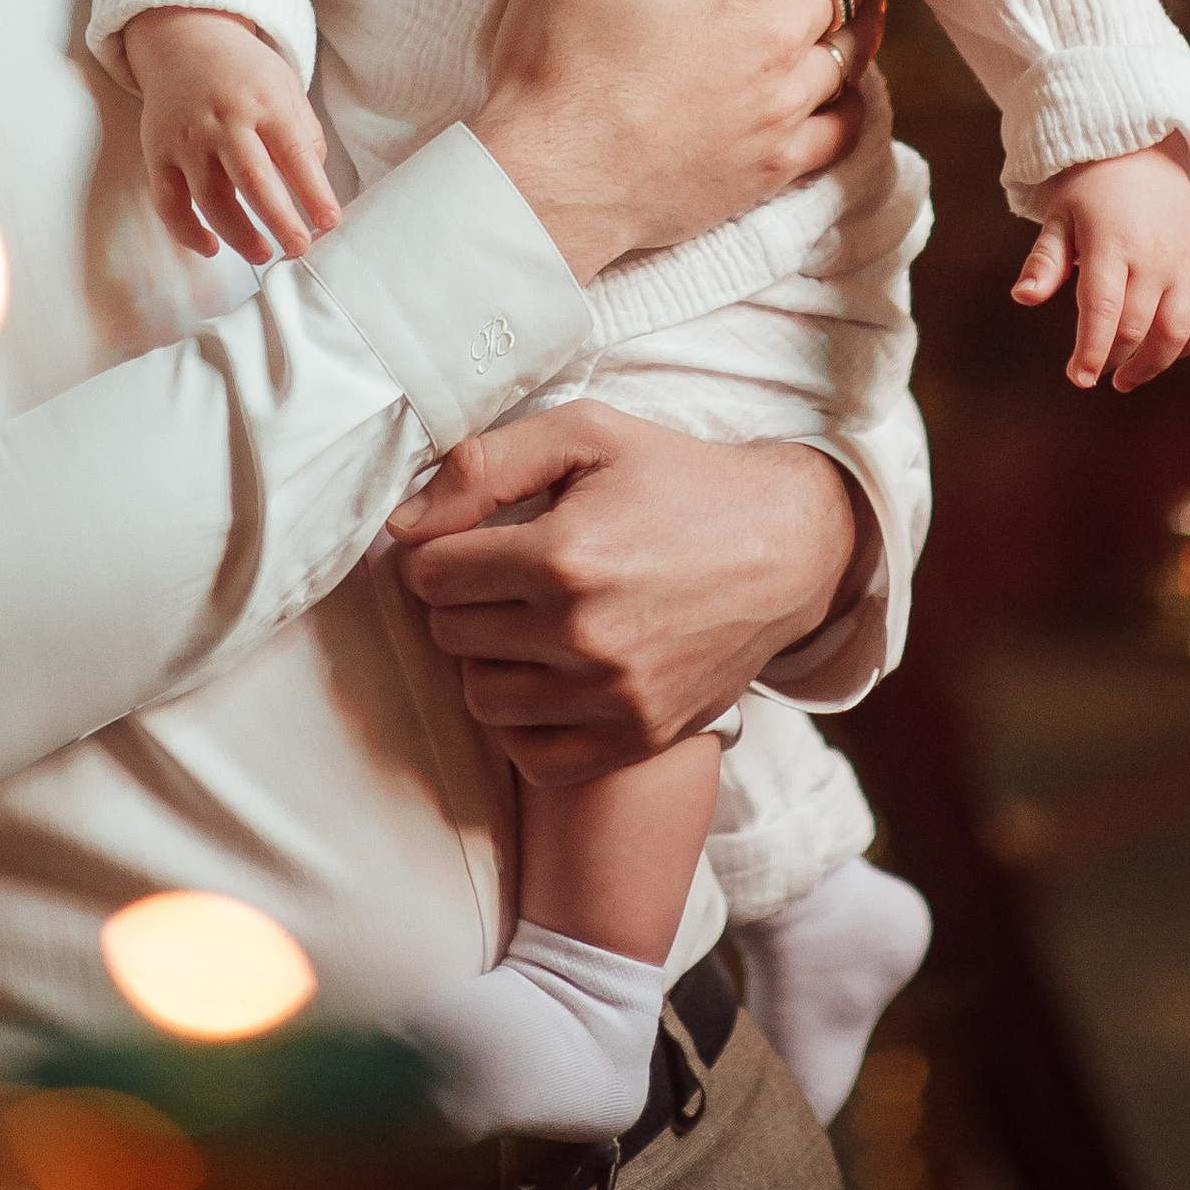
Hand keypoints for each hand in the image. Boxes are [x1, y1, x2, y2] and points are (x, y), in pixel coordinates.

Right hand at [121, 6, 339, 264]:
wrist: (186, 41)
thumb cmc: (245, 73)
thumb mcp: (285, 87)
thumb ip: (303, 135)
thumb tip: (315, 191)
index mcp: (265, 101)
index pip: (295, 152)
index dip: (314, 191)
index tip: (330, 222)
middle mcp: (224, 119)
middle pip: (253, 179)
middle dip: (279, 219)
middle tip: (299, 248)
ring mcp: (187, 138)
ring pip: (210, 197)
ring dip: (237, 233)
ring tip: (262, 254)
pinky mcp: (158, 153)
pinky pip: (168, 202)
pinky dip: (186, 231)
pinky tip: (211, 246)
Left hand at [389, 407, 870, 784]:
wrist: (785, 548)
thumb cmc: (679, 481)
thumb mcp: (587, 435)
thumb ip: (485, 466)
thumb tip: (403, 524)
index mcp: (563, 556)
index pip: (430, 574)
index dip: (439, 548)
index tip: (471, 537)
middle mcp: (583, 637)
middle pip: (450, 634)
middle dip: (463, 598)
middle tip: (504, 572)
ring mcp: (612, 698)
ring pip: (481, 698)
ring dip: (489, 657)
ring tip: (528, 619)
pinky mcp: (636, 738)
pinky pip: (532, 755)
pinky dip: (525, 720)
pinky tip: (549, 673)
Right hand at [474, 0, 880, 278]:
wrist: (546, 182)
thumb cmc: (556, 55)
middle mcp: (781, 39)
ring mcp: (784, 108)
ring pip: (859, 52)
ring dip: (853, 23)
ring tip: (832, 7)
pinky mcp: (774, 167)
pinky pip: (847, 125)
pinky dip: (848, 99)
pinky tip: (826, 87)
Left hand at [1014, 140, 1189, 390]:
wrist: (1143, 153)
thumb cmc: (1091, 190)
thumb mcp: (1059, 216)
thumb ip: (1045, 260)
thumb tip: (1022, 297)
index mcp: (1112, 242)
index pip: (1103, 309)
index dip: (1092, 350)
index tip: (1079, 378)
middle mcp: (1155, 255)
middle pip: (1137, 327)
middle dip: (1113, 359)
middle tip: (1093, 373)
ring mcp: (1186, 262)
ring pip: (1177, 332)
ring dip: (1152, 364)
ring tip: (1126, 377)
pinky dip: (1189, 345)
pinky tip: (1163, 353)